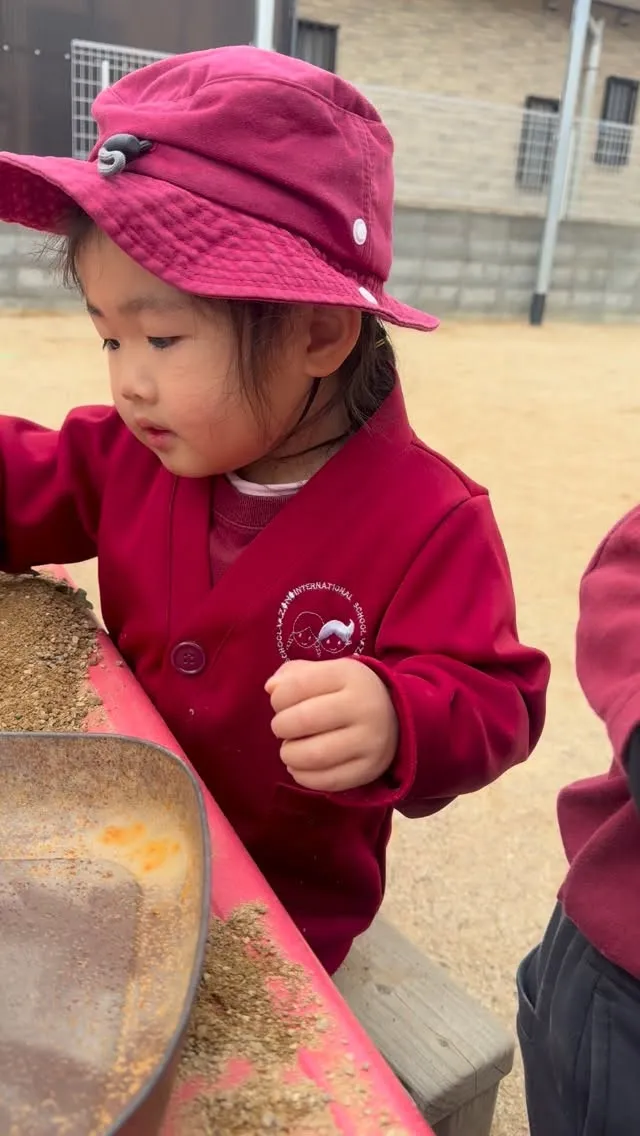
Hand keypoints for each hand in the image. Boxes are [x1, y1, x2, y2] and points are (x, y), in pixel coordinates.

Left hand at [265, 659, 397, 792]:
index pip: (298, 685)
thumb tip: (271, 688)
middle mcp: (364, 706)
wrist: (395, 716)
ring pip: (314, 755)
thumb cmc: (346, 692)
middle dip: (281, 727)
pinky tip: (299, 767)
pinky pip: (327, 780)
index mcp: (350, 675)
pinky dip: (303, 776)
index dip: (278, 698)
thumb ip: (293, 675)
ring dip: (289, 754)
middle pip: (304, 720)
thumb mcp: (325, 673)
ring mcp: (370, 741)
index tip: (280, 703)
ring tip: (289, 749)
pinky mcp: (370, 769)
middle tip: (282, 728)